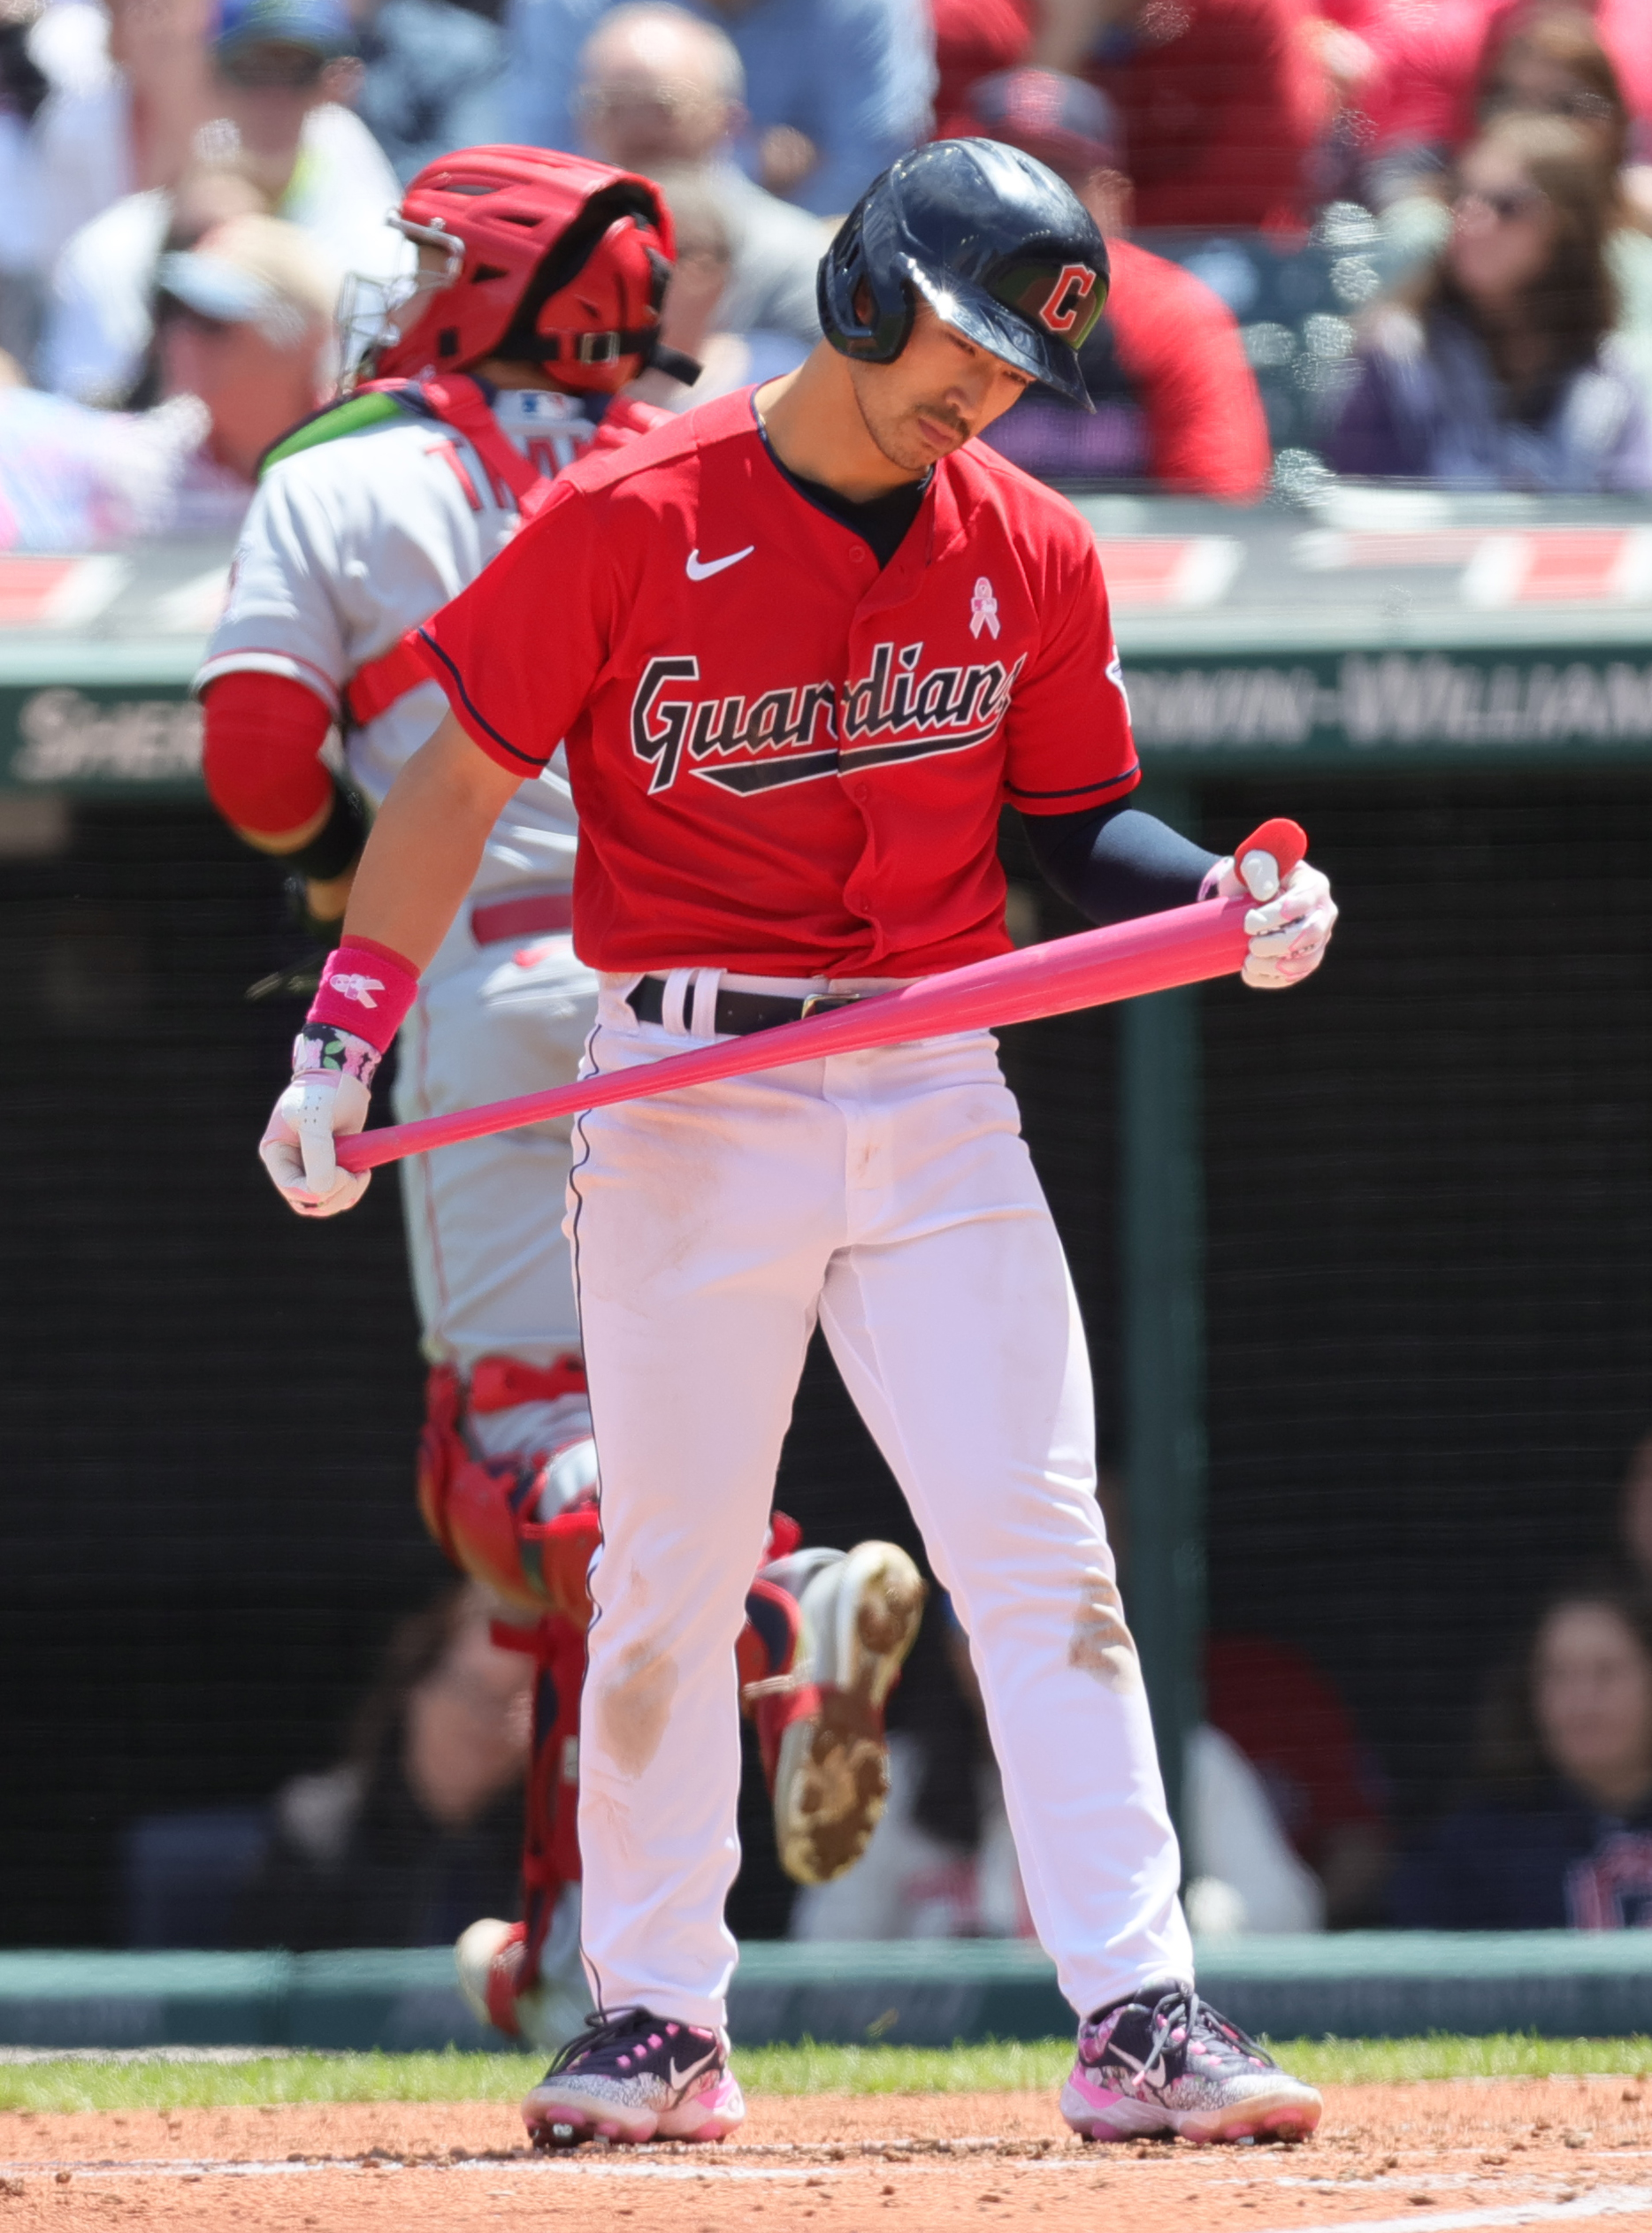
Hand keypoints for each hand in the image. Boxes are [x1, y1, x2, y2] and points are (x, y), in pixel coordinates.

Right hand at [259, 1029, 376, 1215]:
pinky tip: (363, 1173)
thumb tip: (322, 1189)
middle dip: (334, 1196)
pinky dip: (353, 1190)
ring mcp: (311, 1169)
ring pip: (325, 1203)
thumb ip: (318, 1151)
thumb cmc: (323, 1091)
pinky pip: (339, 1194)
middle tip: (354, 1176)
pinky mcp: (332, 1168)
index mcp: (277, 1154)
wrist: (342, 1077)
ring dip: (346, 1195)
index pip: (292, 1188)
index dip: (318, 1191)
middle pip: (308, 1203)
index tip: (343, 1173)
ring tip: (361, 1174)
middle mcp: (292, 1165)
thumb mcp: (317, 1117)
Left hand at [1210, 855, 1337, 989]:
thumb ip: (1258, 869)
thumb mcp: (1250, 863)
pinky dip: (1273, 979)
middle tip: (1251, 945)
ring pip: (1308, 960)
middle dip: (1278, 944)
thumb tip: (1266, 893)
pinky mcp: (1306, 958)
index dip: (1276, 916)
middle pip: (1311, 934)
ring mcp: (1319, 938)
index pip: (1304, 902)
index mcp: (1314, 885)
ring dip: (1276, 967)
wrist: (1246, 897)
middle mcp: (1324, 912)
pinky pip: (1297, 975)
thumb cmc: (1250, 878)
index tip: (1248, 923)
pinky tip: (1250, 975)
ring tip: (1248, 963)